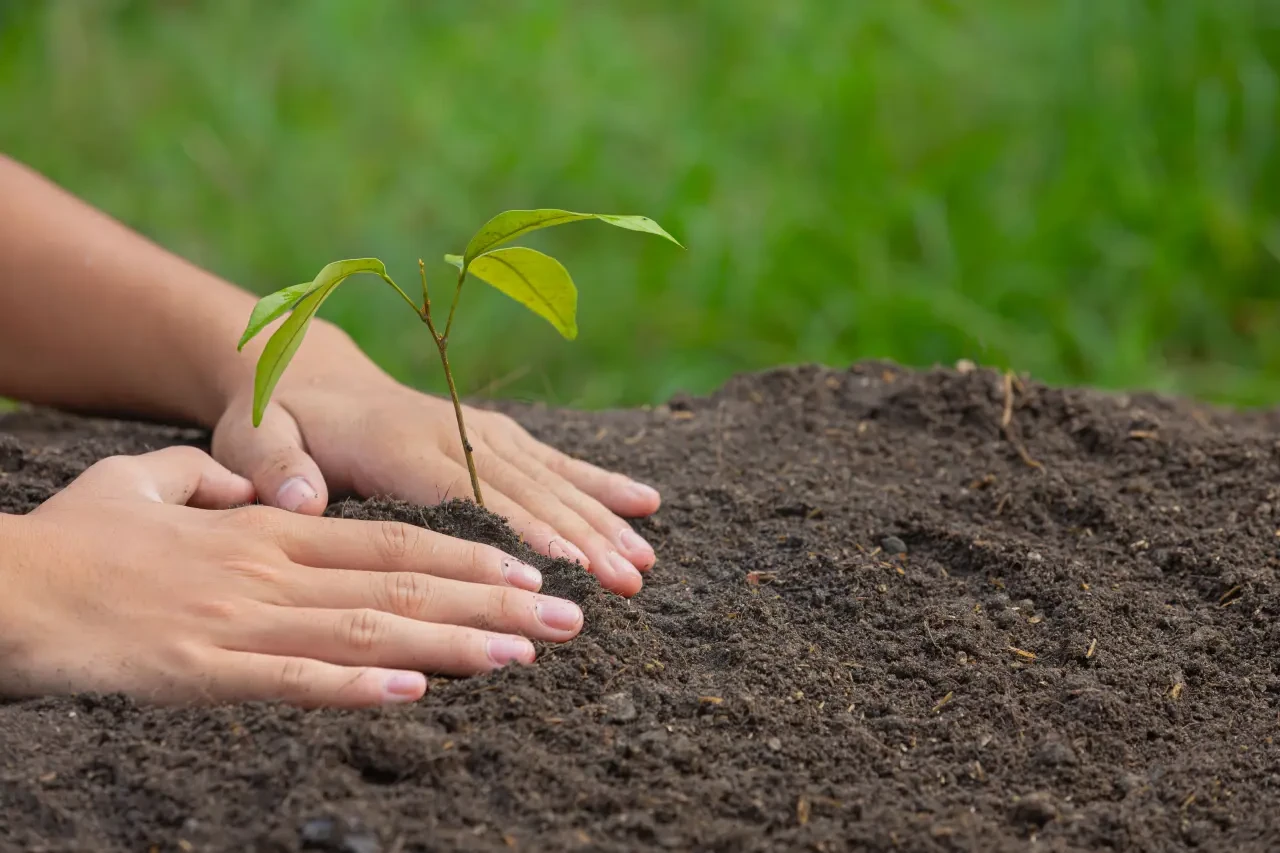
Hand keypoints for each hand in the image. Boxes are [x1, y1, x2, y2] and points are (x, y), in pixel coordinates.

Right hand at [0, 447, 583, 707]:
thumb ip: (213, 481)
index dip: (467, 551)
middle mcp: (273, 570)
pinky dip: (356, 683)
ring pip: (367, 627)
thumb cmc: (72, 542)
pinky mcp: (202, 670)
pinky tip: (414, 690)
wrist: (1, 589)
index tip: (531, 566)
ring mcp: (242, 620)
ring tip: (525, 653)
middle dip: (493, 599)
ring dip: (453, 641)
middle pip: (403, 581)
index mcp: (271, 531)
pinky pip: (291, 679)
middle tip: (569, 617)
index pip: (392, 538)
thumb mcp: (149, 487)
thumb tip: (256, 488)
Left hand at [211, 347, 659, 597]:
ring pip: (550, 480)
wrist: (302, 367)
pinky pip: (554, 460)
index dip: (520, 534)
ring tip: (646, 564)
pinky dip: (600, 483)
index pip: (468, 496)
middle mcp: (450, 431)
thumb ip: (272, 467)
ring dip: (601, 520)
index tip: (567, 570)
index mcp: (398, 444)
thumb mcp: (252, 435)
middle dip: (581, 539)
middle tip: (627, 583)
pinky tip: (647, 504)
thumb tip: (301, 500)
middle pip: (526, 492)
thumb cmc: (274, 416)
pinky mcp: (492, 432)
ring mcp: (477, 429)